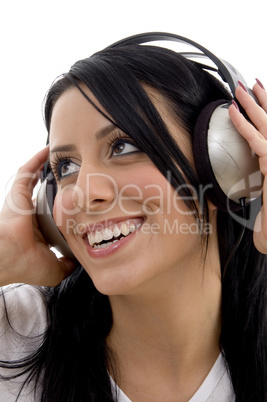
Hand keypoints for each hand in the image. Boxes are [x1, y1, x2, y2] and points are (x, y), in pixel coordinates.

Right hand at [0, 146, 76, 285]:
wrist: (7, 256)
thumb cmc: (25, 265)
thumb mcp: (54, 270)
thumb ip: (67, 265)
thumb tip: (78, 261)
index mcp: (37, 232)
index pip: (53, 215)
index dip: (66, 208)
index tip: (83, 202)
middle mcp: (30, 215)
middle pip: (47, 194)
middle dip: (61, 184)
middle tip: (78, 174)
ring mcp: (22, 202)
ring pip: (37, 179)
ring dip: (48, 168)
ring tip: (64, 157)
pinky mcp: (17, 192)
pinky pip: (28, 170)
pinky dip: (37, 159)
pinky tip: (48, 149)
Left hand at [229, 79, 266, 253]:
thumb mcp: (264, 205)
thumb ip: (258, 194)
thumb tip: (241, 200)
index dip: (266, 114)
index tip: (257, 99)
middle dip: (263, 101)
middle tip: (251, 83)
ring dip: (254, 104)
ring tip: (243, 86)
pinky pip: (258, 140)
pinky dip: (244, 124)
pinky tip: (234, 111)